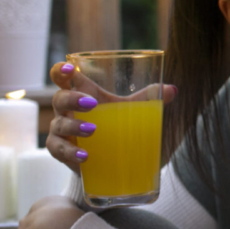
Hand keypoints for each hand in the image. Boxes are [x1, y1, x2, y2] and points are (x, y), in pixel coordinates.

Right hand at [45, 60, 176, 173]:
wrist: (118, 159)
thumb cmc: (121, 125)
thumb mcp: (137, 110)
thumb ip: (150, 98)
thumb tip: (172, 89)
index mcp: (84, 94)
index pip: (64, 77)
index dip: (61, 71)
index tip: (70, 69)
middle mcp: (68, 111)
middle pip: (59, 99)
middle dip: (71, 99)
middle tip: (91, 103)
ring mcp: (63, 131)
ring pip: (57, 125)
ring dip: (73, 126)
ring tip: (93, 130)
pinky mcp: (63, 152)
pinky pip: (58, 150)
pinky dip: (70, 152)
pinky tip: (85, 156)